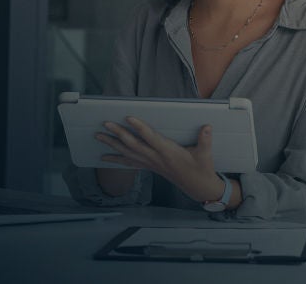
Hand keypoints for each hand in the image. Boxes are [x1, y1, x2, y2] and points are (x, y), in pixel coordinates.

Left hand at [95, 117, 224, 202]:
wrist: (199, 188)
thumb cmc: (202, 169)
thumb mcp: (206, 155)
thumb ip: (205, 140)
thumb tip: (207, 126)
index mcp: (168, 152)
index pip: (151, 138)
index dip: (139, 128)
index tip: (128, 118)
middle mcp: (156, 158)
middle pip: (133, 145)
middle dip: (118, 134)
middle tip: (105, 124)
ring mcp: (151, 164)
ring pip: (128, 153)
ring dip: (112, 145)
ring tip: (98, 136)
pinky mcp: (150, 167)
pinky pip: (129, 163)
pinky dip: (116, 159)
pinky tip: (104, 157)